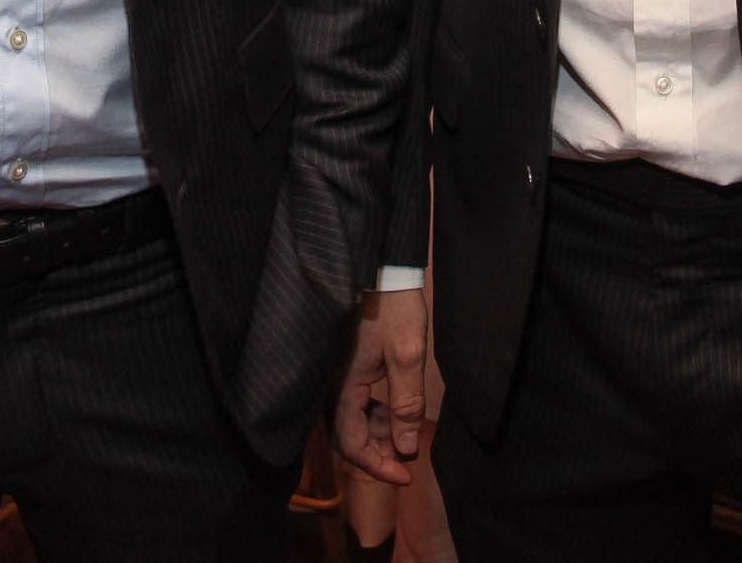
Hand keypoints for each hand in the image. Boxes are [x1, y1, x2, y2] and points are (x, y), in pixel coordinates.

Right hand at [333, 286, 429, 485]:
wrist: (380, 266)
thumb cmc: (393, 307)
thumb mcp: (407, 355)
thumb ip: (406, 404)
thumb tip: (405, 448)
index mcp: (343, 386)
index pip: (351, 444)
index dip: (377, 466)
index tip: (406, 475)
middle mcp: (331, 385)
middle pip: (349, 436)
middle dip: (380, 452)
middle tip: (410, 457)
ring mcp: (335, 375)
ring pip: (352, 420)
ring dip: (379, 433)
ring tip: (408, 432)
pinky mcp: (342, 365)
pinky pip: (354, 402)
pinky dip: (375, 413)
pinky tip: (395, 409)